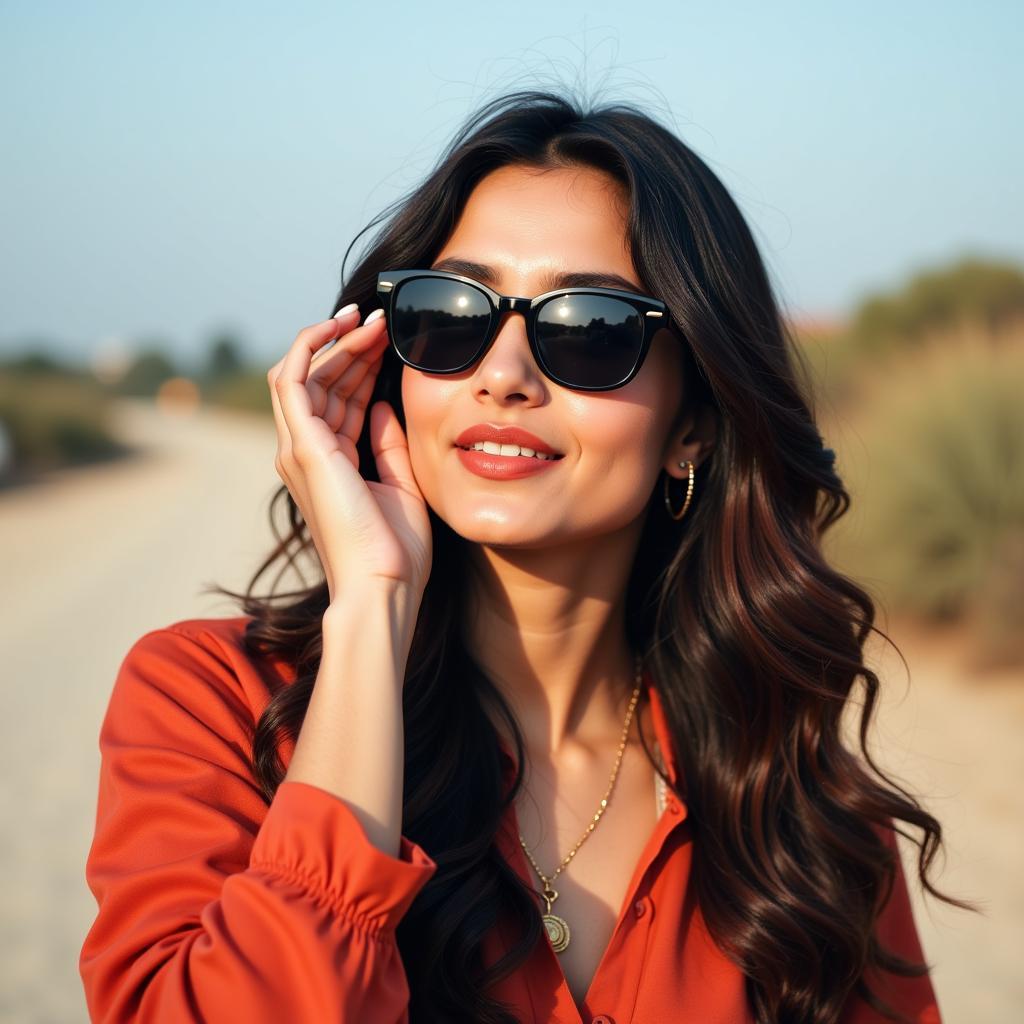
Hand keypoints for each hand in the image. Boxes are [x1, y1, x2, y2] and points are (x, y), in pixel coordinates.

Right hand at [267, 307, 431, 603]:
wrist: (384, 585)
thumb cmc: (394, 549)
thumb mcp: (400, 482)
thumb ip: (388, 442)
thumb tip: (387, 403)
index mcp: (330, 462)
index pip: (340, 399)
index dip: (362, 364)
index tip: (390, 339)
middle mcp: (306, 453)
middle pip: (322, 381)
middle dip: (352, 345)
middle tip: (383, 319)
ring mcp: (299, 449)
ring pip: (307, 373)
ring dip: (337, 341)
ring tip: (371, 319)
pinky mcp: (302, 447)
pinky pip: (293, 379)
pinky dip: (311, 346)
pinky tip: (339, 326)